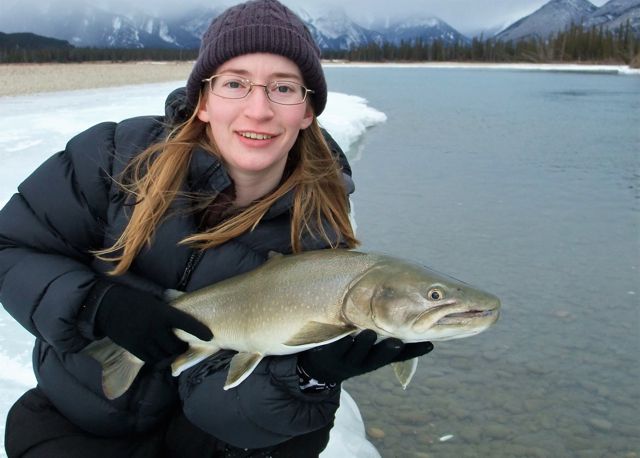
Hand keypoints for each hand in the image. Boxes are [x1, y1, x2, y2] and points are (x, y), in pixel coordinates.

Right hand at [95, 283, 212, 364]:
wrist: (108, 306)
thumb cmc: (135, 301)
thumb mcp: (155, 303)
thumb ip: (168, 313)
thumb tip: (184, 323)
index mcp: (162, 312)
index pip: (186, 323)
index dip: (199, 331)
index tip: (210, 337)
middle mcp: (155, 327)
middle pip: (175, 345)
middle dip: (181, 347)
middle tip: (183, 345)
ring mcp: (144, 339)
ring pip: (164, 355)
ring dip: (169, 354)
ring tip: (170, 350)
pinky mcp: (134, 348)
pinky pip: (151, 359)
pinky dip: (157, 359)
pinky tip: (158, 354)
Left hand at [297, 330, 432, 384]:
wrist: (322, 369)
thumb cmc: (353, 351)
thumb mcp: (370, 347)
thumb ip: (386, 333)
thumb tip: (413, 315)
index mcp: (378, 360)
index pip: (400, 357)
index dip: (414, 352)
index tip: (429, 343)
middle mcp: (365, 362)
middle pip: (379, 358)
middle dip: (387, 350)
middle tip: (397, 342)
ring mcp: (346, 360)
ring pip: (357, 353)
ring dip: (363, 344)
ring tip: (369, 333)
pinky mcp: (329, 355)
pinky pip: (335, 349)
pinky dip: (341, 343)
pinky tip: (346, 336)